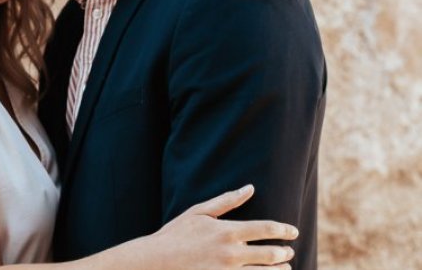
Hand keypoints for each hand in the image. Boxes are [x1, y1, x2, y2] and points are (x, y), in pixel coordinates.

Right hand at [139, 185, 297, 269]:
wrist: (157, 261)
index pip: (266, 229)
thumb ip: (227, 200)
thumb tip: (250, 188)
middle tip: (288, 251)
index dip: (284, 230)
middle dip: (284, 253)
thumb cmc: (176, 234)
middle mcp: (232, 253)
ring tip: (285, 268)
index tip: (293, 232)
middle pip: (271, 254)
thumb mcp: (199, 212)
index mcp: (228, 231)